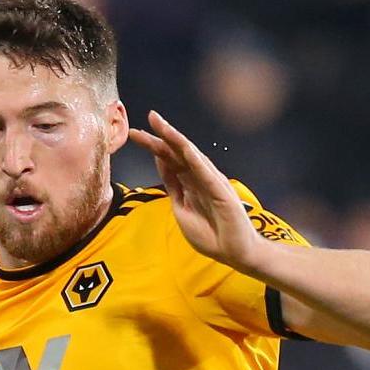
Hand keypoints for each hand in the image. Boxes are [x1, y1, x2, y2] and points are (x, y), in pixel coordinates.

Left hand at [127, 111, 263, 269]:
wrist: (234, 252)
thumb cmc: (210, 234)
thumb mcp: (182, 207)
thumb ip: (173, 185)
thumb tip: (160, 162)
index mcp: (190, 181)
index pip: (169, 158)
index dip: (153, 145)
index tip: (135, 133)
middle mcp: (201, 177)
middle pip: (177, 152)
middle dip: (162, 135)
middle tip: (150, 116)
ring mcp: (212, 183)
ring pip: (191, 157)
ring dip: (177, 140)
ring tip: (163, 126)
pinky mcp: (223, 195)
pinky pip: (207, 176)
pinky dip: (197, 163)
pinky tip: (186, 150)